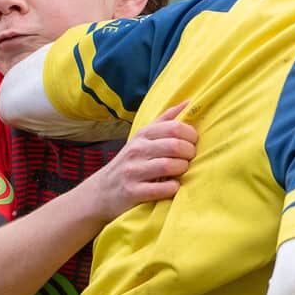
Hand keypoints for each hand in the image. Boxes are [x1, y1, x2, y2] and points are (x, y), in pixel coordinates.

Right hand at [85, 102, 197, 222]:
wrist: (102, 191)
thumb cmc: (130, 161)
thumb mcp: (143, 137)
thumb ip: (166, 120)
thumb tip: (189, 102)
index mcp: (143, 134)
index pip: (174, 127)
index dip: (191, 134)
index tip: (192, 142)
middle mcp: (137, 150)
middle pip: (174, 145)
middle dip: (190, 152)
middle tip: (189, 158)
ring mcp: (133, 171)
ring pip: (169, 166)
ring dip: (182, 169)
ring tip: (181, 171)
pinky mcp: (133, 192)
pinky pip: (162, 189)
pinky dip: (173, 188)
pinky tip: (172, 186)